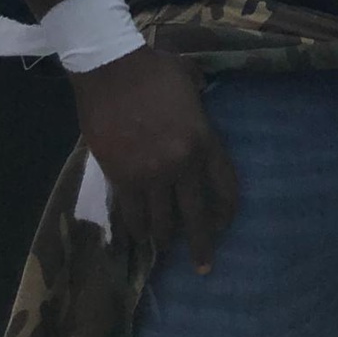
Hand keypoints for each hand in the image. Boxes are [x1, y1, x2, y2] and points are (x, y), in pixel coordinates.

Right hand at [72, 46, 238, 271]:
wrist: (110, 69)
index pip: (225, 187)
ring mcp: (151, 174)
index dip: (226, 212)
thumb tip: (205, 96)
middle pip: (196, 216)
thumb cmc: (154, 70)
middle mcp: (182, 164)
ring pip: (162, 222)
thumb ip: (201, 101)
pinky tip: (140, 238)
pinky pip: (133, 215)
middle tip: (203, 267)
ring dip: (164, 239)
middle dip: (201, 245)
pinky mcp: (121, 178)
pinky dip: (137, 229)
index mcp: (204, 140)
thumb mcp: (191, 82)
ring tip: (165, 248)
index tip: (224, 226)